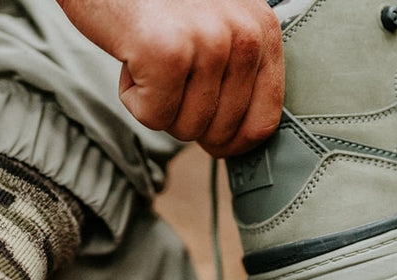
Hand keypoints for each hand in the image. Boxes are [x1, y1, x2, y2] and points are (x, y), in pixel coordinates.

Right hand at [58, 0, 283, 156]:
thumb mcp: (217, 19)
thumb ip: (236, 66)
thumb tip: (232, 137)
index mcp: (263, 29)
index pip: (265, 120)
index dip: (233, 143)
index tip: (212, 143)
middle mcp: (244, 36)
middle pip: (220, 131)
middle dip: (184, 118)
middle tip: (165, 78)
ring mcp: (208, 43)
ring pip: (185, 127)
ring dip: (156, 104)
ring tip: (147, 57)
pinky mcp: (168, 53)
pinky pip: (152, 116)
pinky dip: (132, 96)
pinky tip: (131, 56)